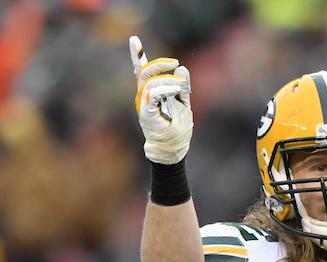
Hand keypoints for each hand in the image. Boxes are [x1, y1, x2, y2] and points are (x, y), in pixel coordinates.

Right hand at [129, 35, 192, 163]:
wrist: (173, 149)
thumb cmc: (178, 129)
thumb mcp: (184, 104)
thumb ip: (183, 87)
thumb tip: (182, 67)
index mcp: (152, 93)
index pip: (142, 72)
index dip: (137, 55)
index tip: (134, 40)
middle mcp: (145, 97)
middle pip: (146, 72)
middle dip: (160, 64)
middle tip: (175, 63)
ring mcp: (144, 105)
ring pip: (150, 82)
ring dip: (167, 80)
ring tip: (179, 87)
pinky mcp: (146, 113)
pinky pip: (152, 95)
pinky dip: (164, 89)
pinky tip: (175, 90)